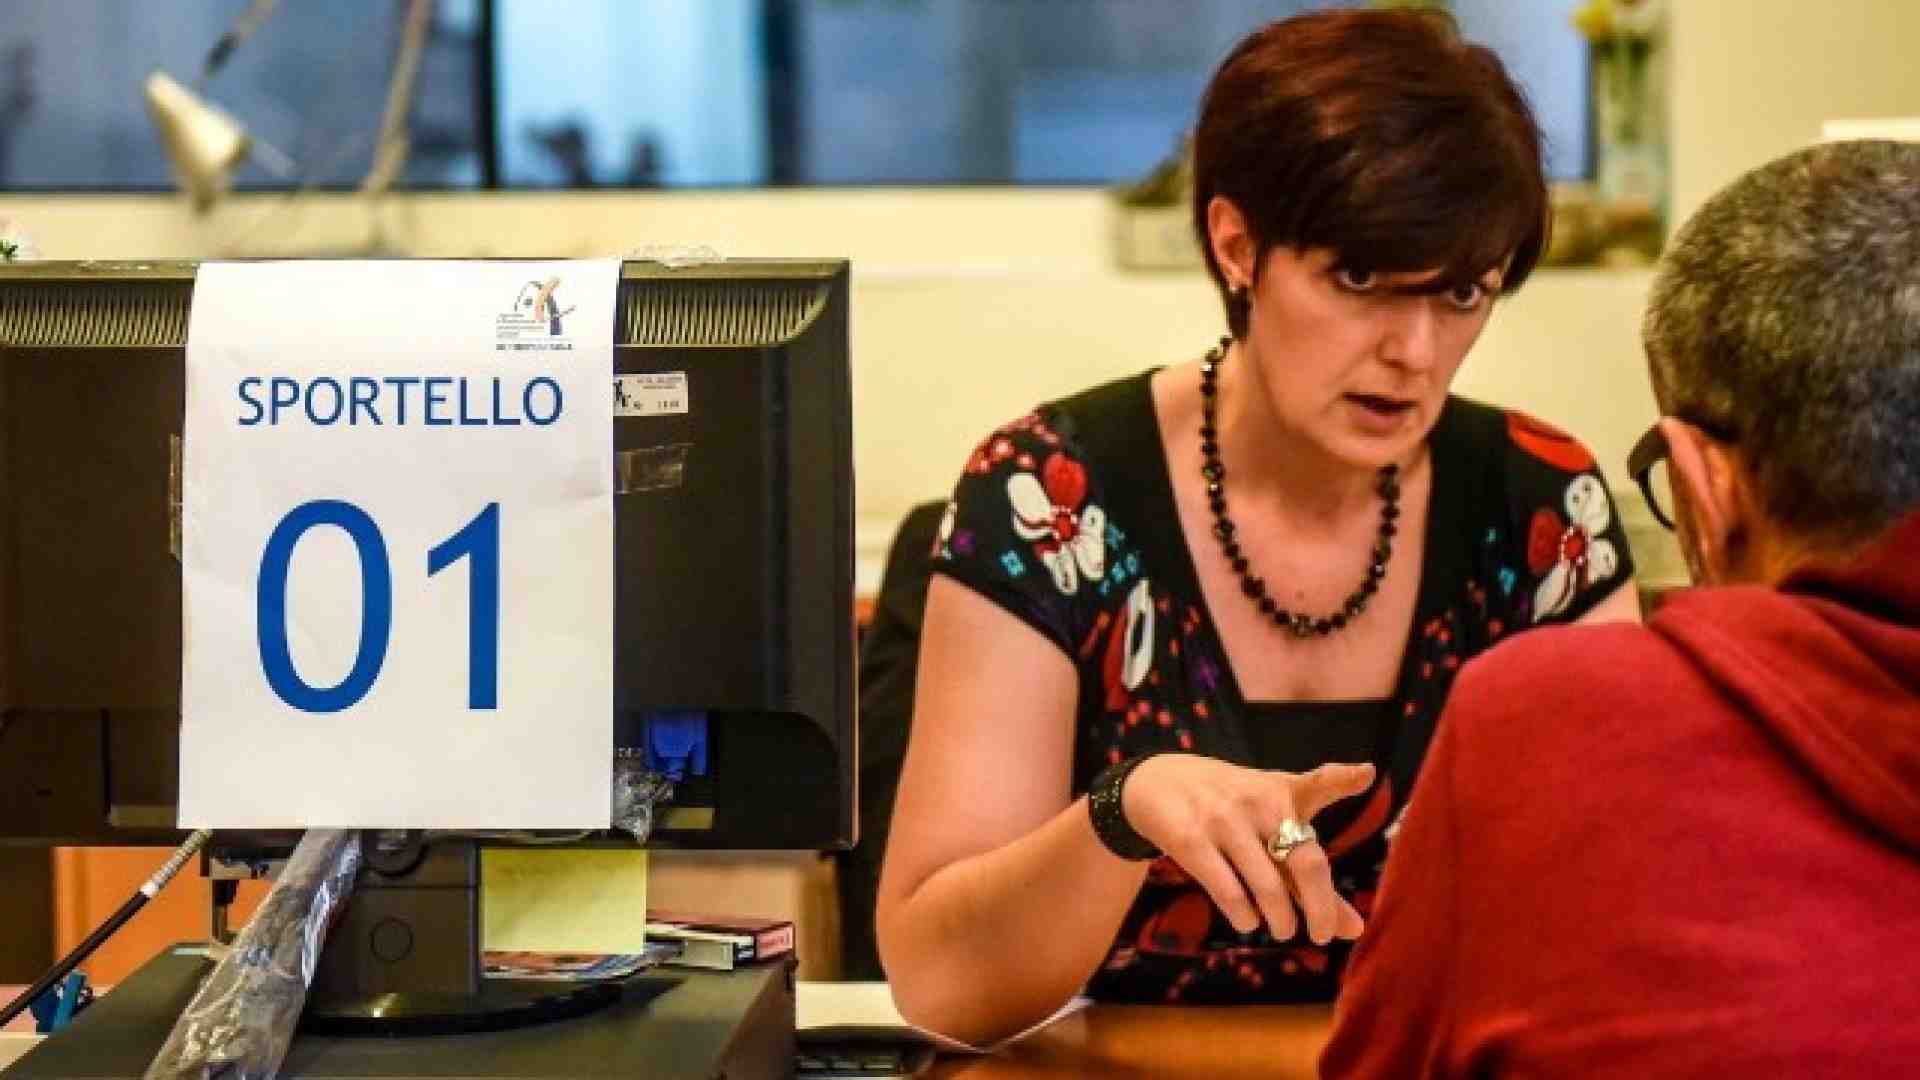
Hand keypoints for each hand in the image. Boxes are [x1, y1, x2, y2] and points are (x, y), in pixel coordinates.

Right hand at [1121, 754, 1375, 943]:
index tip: (1365, 774)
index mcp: (1283, 791)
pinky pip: (1228, 890)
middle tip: (1321, 934)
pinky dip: (1244, 915)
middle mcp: (1258, 802)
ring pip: (1268, 885)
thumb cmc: (1233, 808)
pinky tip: (1248, 920)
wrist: (1159, 782)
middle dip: (1321, 908)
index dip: (1342, 778)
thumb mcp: (1272, 823)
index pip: (1319, 783)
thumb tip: (1355, 929)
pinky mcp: (1190, 840)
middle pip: (1306, 861)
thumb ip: (1312, 873)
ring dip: (1281, 919)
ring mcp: (1224, 820)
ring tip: (1282, 929)